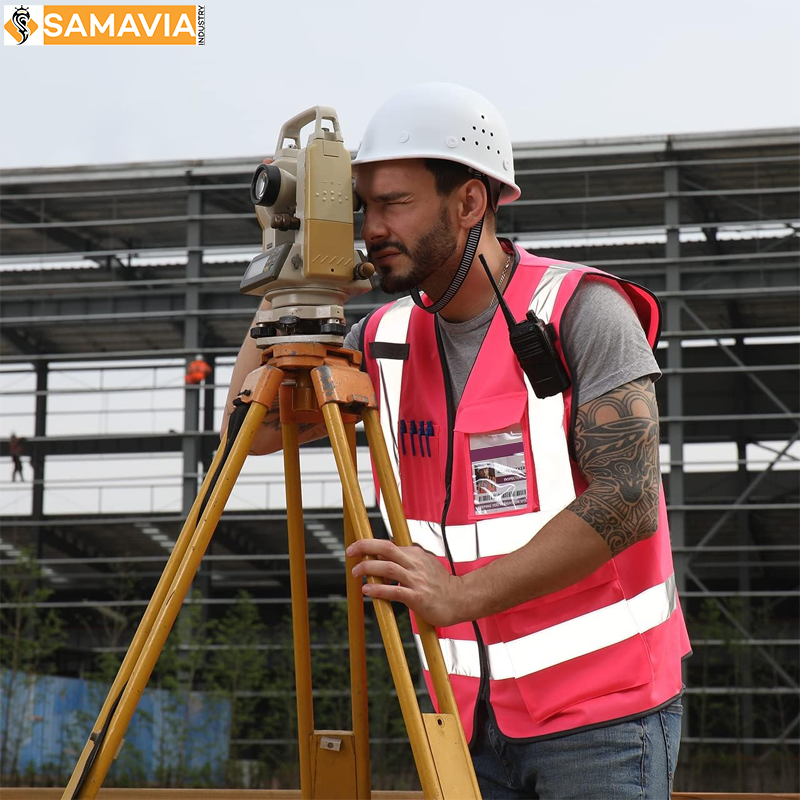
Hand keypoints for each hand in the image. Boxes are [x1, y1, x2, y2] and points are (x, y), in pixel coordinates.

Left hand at [346, 539, 466, 627]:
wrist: (461, 599)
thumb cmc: (442, 585)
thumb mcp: (425, 565)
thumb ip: (407, 560)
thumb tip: (384, 558)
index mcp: (416, 554)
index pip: (388, 545)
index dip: (370, 545)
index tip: (356, 547)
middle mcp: (415, 563)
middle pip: (386, 548)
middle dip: (365, 546)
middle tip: (350, 551)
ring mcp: (417, 580)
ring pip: (388, 567)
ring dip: (368, 568)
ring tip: (356, 572)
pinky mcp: (417, 597)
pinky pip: (394, 591)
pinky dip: (379, 589)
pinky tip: (368, 590)